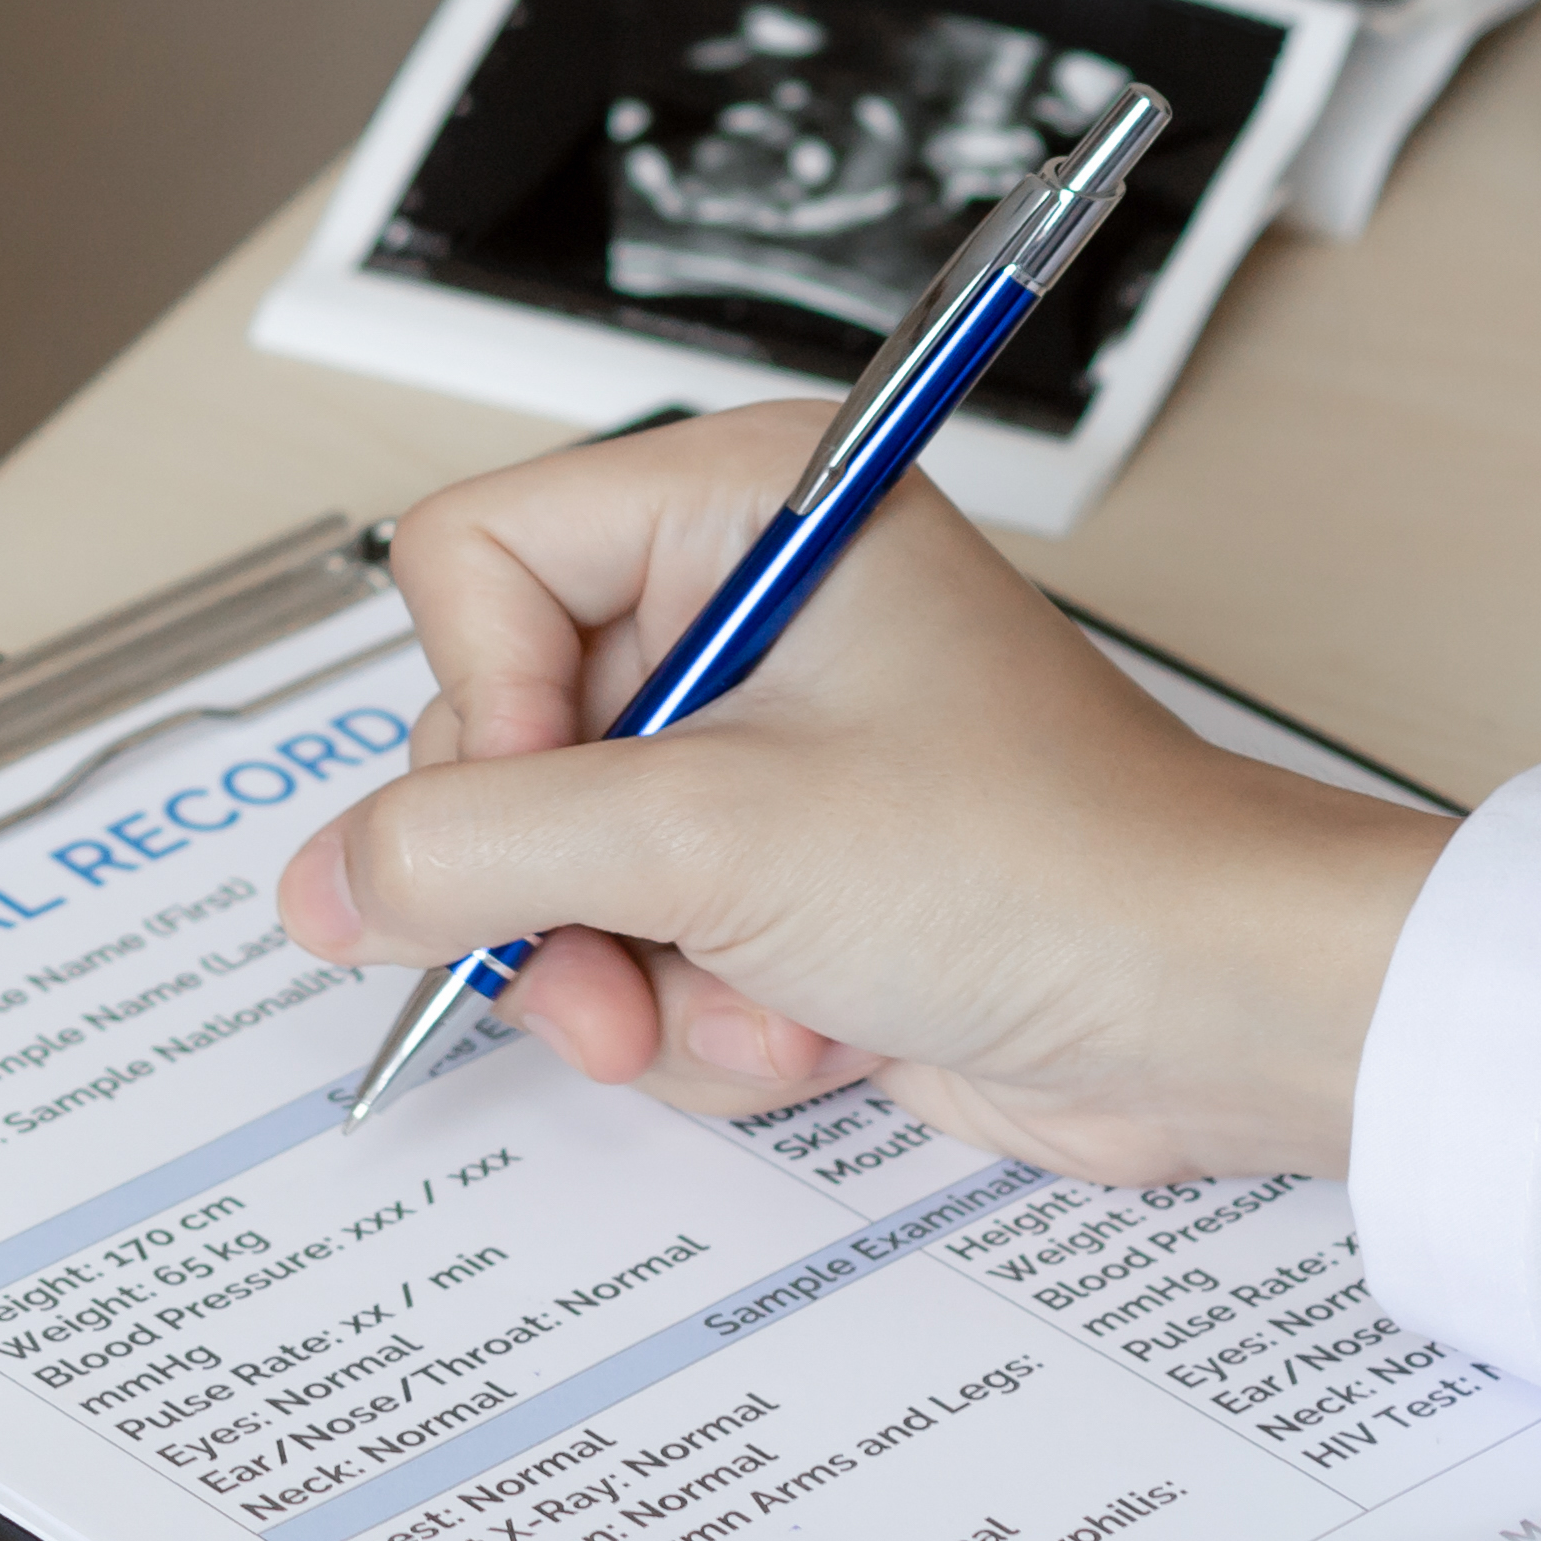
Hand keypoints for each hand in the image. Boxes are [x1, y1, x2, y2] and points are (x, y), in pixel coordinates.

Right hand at [277, 405, 1449, 1187]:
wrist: (1222, 1015)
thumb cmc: (1044, 864)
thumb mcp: (707, 841)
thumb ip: (472, 852)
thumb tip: (319, 888)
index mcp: (732, 510)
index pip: (469, 563)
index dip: (481, 708)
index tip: (557, 813)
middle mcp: (735, 608)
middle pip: (490, 735)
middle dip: (550, 893)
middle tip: (612, 973)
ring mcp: (756, 751)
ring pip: (549, 867)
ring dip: (631, 977)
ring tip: (749, 1012)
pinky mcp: (781, 874)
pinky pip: (633, 945)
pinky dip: (702, 1017)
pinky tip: (807, 1031)